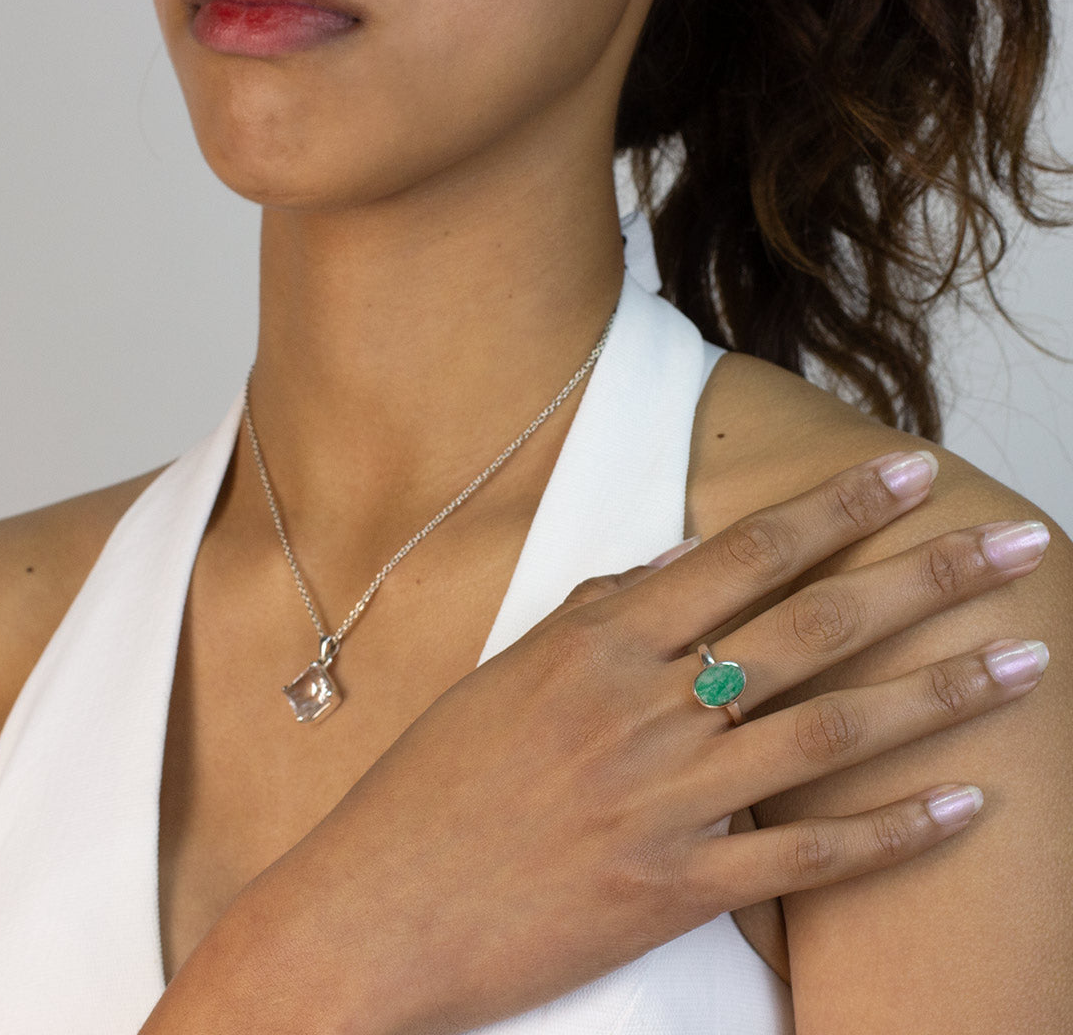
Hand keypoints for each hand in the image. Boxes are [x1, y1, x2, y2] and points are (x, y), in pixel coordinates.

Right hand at [154, 451, 1048, 1034]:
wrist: (374, 910)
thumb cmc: (431, 785)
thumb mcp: (507, 672)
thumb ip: (599, 615)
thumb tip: (675, 567)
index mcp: (598, 644)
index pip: (744, 554)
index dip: (836, 507)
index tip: (908, 472)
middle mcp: (644, 710)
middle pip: (812, 626)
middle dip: (925, 576)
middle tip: (1012, 543)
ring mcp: (666, 802)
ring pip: (832, 731)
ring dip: (939, 692)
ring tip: (1025, 658)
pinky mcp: (674, 891)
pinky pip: (808, 858)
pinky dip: (893, 833)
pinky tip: (964, 806)